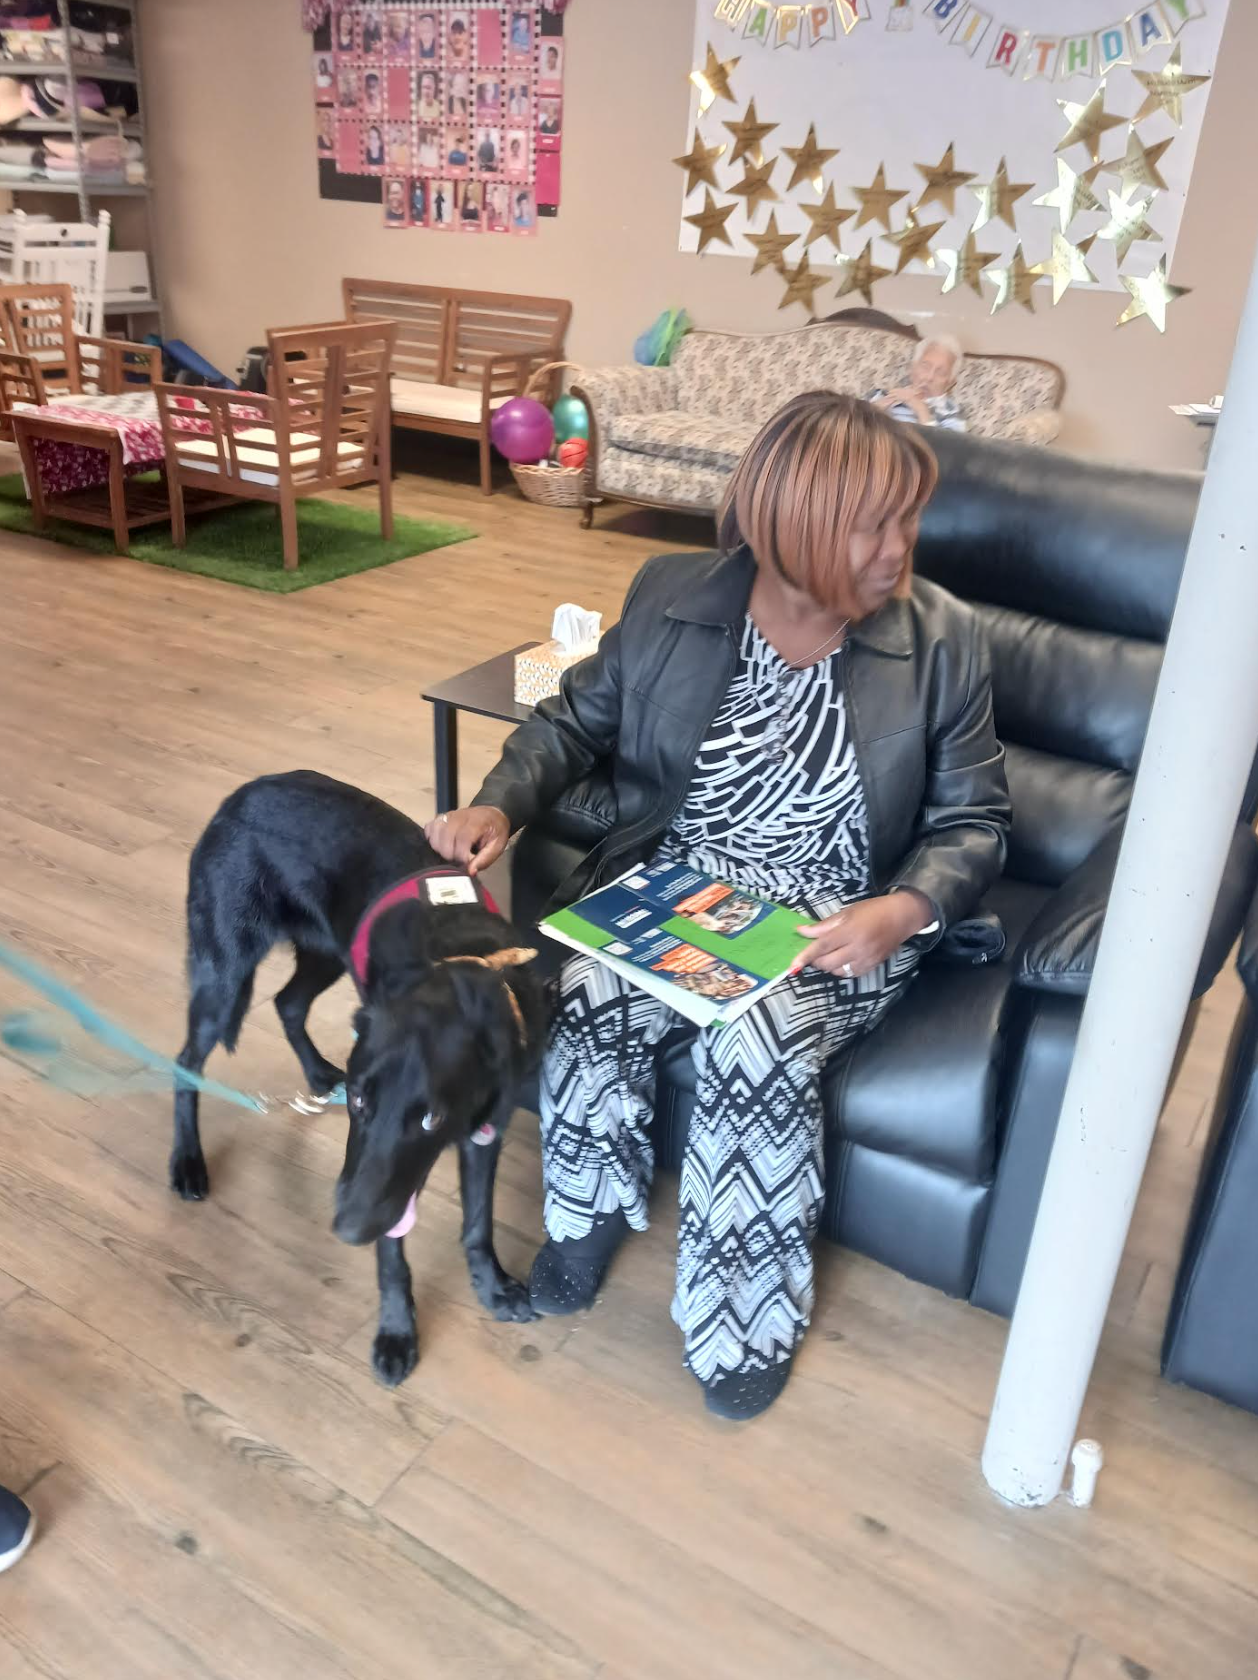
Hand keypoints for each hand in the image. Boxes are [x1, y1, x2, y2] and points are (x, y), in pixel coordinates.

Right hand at [424, 806, 509, 874]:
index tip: (464, 864)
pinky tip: (441, 846)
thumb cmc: (495, 831)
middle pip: (446, 834)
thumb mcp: (497, 846)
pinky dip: (432, 839)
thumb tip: (469, 871)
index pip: (463, 837)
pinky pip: (429, 828)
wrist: (492, 814)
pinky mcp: (441, 817)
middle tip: (457, 860)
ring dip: (439, 848)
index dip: (460, 854)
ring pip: (435, 831)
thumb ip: (484, 859)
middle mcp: (461, 816)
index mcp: (477, 822)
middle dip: (449, 853)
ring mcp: (449, 815)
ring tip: (450, 854)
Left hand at [793, 891, 931, 978]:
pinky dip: (840, 969)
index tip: (792, 964)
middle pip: (827, 962)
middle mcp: (858, 948)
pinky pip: (849, 974)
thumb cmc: (872, 910)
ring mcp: (866, 959)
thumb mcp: (846, 912)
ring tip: (830, 953)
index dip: (805, 956)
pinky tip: (841, 959)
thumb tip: (802, 931)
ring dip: (828, 965)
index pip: (822, 947)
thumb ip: (824, 925)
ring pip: (837, 971)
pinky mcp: (872, 966)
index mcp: (849, 931)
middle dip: (816, 960)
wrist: (901, 917)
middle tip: (815, 951)